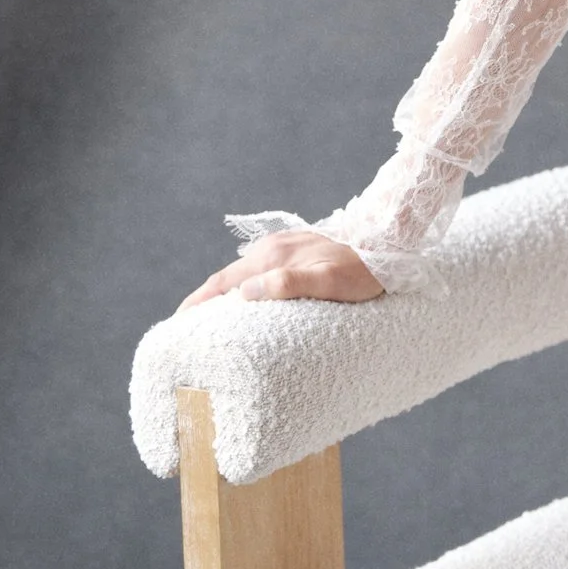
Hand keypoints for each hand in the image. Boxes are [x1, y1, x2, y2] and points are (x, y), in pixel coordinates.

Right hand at [179, 229, 385, 308]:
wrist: (389, 240)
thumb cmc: (363, 269)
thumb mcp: (329, 282)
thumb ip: (288, 284)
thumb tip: (245, 294)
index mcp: (273, 257)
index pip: (222, 282)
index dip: (197, 302)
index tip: (178, 323)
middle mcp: (272, 247)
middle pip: (227, 277)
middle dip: (204, 300)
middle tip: (188, 328)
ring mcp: (283, 244)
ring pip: (242, 271)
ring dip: (224, 291)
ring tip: (214, 317)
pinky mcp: (296, 245)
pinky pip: (259, 267)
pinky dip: (244, 283)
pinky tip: (249, 297)